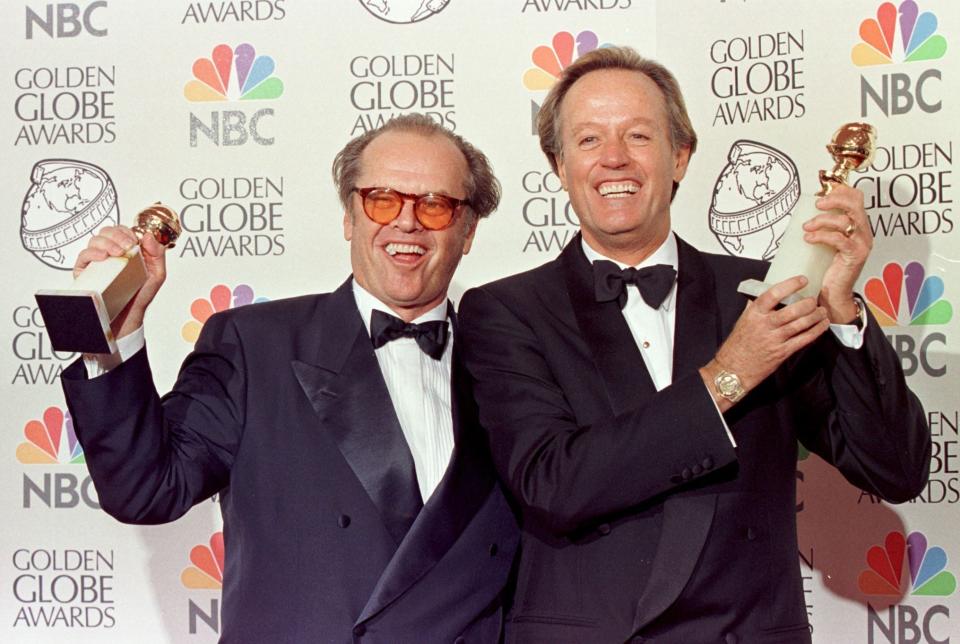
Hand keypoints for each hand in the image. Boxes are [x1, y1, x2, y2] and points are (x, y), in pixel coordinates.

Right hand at [74, 226, 167, 338]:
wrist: (129, 314)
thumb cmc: (140, 293)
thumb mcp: (157, 273)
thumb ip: (157, 254)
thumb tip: (149, 236)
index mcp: (125, 249)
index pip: (121, 230)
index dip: (127, 232)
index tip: (134, 241)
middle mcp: (109, 252)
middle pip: (107, 231)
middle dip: (118, 235)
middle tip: (127, 246)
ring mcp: (96, 260)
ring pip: (95, 240)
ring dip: (107, 242)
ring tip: (117, 253)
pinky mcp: (85, 271)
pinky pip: (83, 255)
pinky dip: (92, 252)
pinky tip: (103, 257)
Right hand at [701, 276, 829, 409]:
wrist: (732, 369)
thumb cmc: (737, 345)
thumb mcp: (742, 321)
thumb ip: (754, 308)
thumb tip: (761, 294)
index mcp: (754, 314)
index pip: (773, 294)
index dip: (790, 285)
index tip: (802, 280)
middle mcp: (764, 325)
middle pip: (792, 310)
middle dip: (808, 304)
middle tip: (814, 300)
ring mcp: (774, 339)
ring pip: (800, 324)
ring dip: (815, 316)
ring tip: (822, 311)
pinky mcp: (782, 352)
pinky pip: (803, 339)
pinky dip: (816, 331)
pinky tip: (822, 325)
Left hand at [802, 184, 871, 322]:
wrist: (833, 292)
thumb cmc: (828, 268)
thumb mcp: (826, 242)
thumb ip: (823, 227)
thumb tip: (806, 213)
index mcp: (858, 225)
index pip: (856, 198)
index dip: (841, 190)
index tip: (822, 191)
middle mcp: (863, 232)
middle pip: (855, 204)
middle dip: (834, 199)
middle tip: (817, 204)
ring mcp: (861, 243)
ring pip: (845, 221)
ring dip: (822, 220)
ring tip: (807, 227)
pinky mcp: (855, 255)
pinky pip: (839, 240)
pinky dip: (822, 236)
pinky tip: (809, 238)